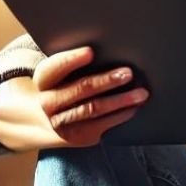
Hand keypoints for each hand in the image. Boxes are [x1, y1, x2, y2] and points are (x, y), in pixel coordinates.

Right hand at [0, 46, 147, 150]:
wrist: (54, 118)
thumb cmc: (66, 85)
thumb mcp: (62, 73)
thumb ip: (76, 62)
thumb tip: (108, 49)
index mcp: (44, 80)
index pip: (56, 67)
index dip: (72, 60)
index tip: (90, 52)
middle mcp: (48, 103)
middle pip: (80, 89)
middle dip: (106, 81)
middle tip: (128, 73)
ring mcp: (62, 122)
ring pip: (94, 109)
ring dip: (120, 100)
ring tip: (141, 93)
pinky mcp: (78, 136)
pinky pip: (102, 124)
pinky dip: (121, 115)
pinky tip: (134, 107)